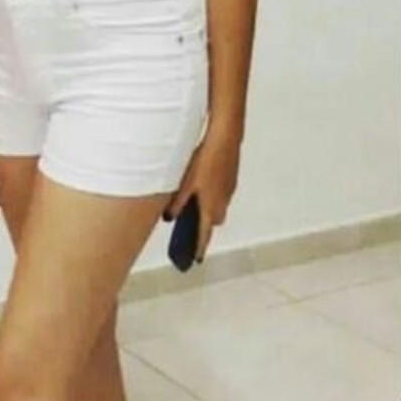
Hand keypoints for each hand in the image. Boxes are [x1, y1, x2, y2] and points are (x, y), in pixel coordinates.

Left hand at [163, 129, 240, 262]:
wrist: (224, 140)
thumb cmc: (205, 161)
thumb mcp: (184, 184)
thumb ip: (177, 204)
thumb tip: (169, 218)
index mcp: (211, 207)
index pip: (204, 235)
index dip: (199, 248)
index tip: (196, 260)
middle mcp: (223, 203)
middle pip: (211, 221)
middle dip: (201, 224)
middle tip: (189, 227)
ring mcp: (228, 191)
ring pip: (216, 206)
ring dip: (206, 208)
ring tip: (192, 204)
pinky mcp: (230, 180)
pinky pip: (219, 194)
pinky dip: (211, 195)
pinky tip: (201, 185)